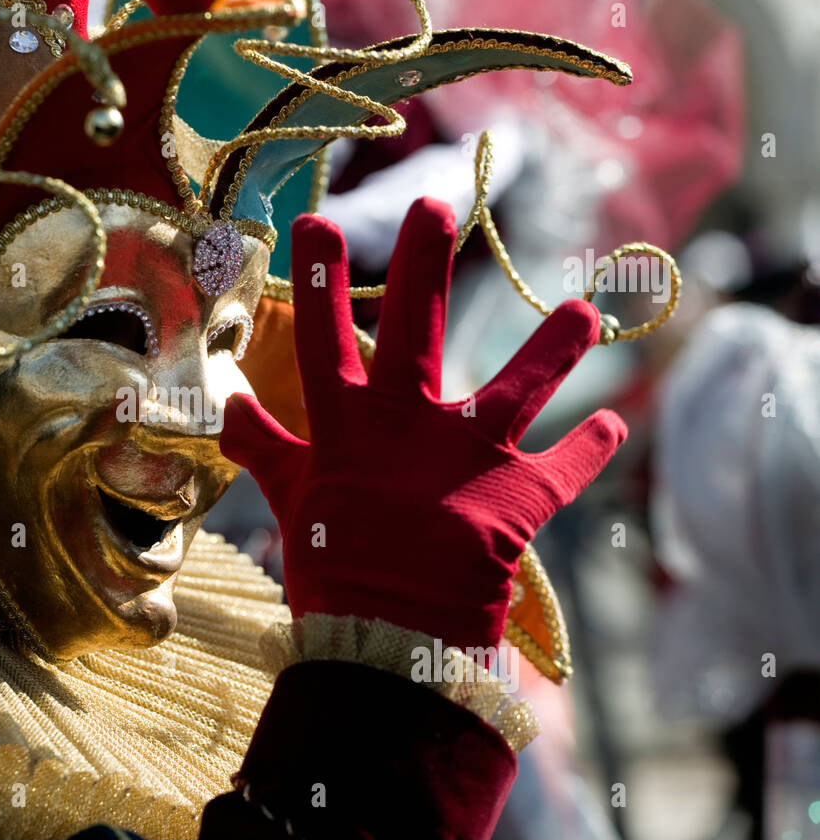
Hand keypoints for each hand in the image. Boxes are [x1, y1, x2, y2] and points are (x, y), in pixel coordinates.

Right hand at [221, 199, 625, 651]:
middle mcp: (409, 424)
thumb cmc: (329, 565)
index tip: (317, 219)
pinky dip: (591, 447)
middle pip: (415, 329)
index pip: (322, 337)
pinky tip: (614, 424)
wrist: (386, 634)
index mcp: (347, 424)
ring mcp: (468, 454)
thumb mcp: (288, 499)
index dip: (318, 278)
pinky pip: (565, 466)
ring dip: (553, 347)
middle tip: (436, 205)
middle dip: (422, 266)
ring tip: (586, 310)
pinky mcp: (518, 495)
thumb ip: (263, 447)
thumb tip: (226, 406)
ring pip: (518, 385)